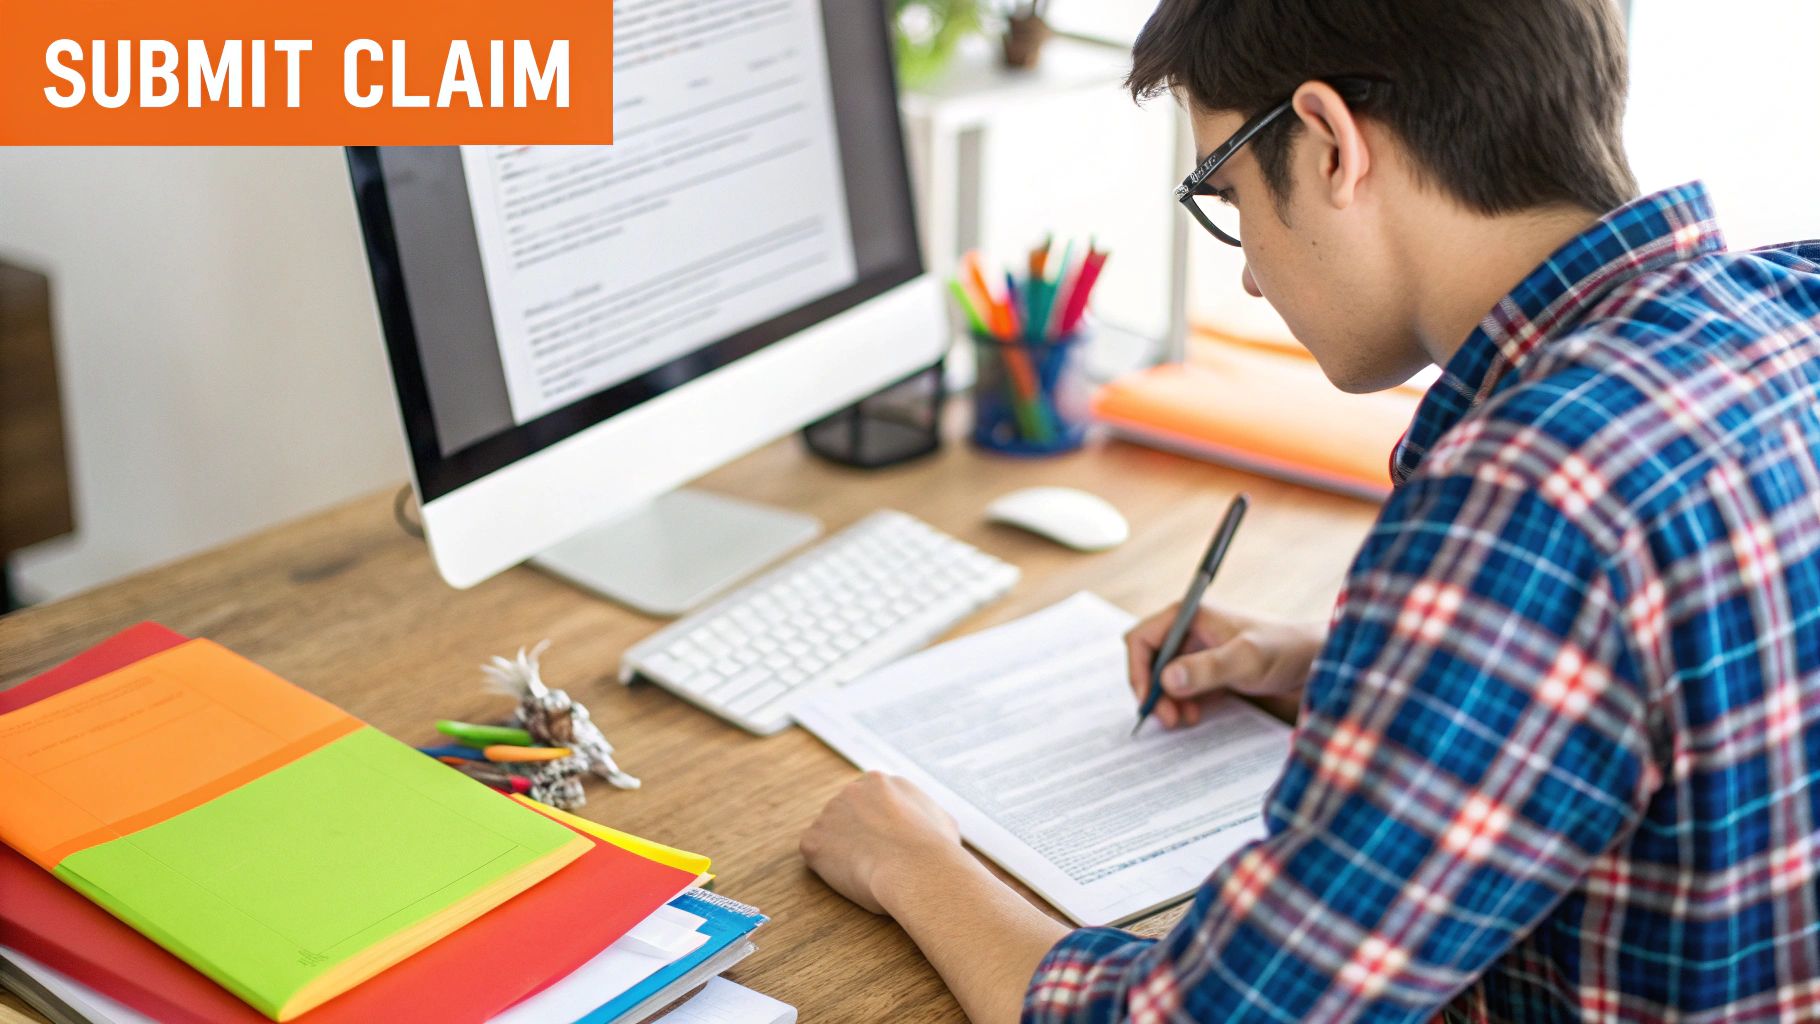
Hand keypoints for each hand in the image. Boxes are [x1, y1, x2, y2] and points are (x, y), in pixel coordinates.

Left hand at [801, 771, 962, 914]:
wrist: (918, 870)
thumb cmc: (936, 851)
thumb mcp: (942, 820)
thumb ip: (924, 815)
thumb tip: (926, 823)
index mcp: (880, 782)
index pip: (869, 800)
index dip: (876, 826)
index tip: (884, 844)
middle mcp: (851, 790)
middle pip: (846, 814)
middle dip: (857, 835)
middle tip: (873, 860)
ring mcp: (829, 814)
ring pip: (830, 835)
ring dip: (843, 851)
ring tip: (868, 872)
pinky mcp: (814, 841)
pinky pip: (815, 855)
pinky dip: (829, 870)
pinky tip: (852, 877)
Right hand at [1126, 603, 1323, 727]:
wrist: (1320, 665)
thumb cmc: (1287, 651)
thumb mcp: (1246, 659)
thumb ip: (1206, 668)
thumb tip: (1165, 680)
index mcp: (1191, 616)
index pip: (1143, 639)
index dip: (1138, 670)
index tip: (1149, 700)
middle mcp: (1192, 632)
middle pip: (1150, 661)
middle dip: (1153, 691)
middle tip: (1167, 719)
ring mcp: (1202, 654)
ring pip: (1166, 679)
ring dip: (1167, 702)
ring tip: (1182, 721)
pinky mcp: (1214, 673)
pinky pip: (1185, 689)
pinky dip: (1183, 705)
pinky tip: (1194, 718)